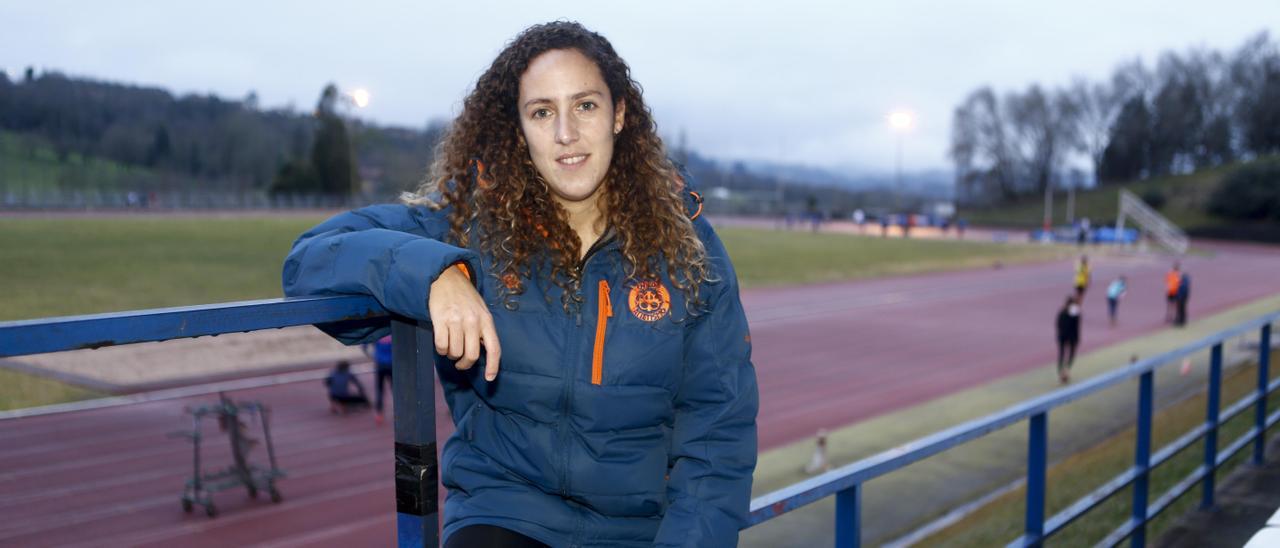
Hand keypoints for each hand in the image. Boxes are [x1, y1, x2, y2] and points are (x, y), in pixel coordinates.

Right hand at [428, 265, 500, 380]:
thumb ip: (483, 330)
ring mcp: (456, 320)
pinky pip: (441, 346)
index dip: (493, 366)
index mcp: (486, 320)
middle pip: (471, 355)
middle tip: (460, 363)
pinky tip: (442, 343)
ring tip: (450, 348)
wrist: (445, 278)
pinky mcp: (440, 320)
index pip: (494, 348)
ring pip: (455, 353)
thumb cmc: (464, 297)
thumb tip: (483, 353)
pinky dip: (441, 350)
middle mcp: (473, 321)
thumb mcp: (481, 310)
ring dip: (451, 356)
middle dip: (465, 364)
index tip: (489, 378)